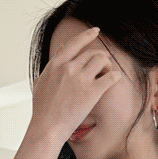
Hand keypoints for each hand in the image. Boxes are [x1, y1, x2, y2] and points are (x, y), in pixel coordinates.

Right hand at [30, 26, 122, 140]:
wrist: (47, 127)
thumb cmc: (43, 110)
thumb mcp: (42, 82)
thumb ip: (52, 66)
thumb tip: (59, 52)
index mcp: (56, 64)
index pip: (75, 43)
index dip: (88, 35)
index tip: (96, 31)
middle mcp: (69, 67)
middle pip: (92, 52)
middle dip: (100, 58)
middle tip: (102, 68)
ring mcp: (81, 79)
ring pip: (102, 60)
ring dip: (107, 65)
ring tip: (106, 75)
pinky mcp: (92, 92)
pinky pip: (111, 77)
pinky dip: (116, 76)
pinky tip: (116, 79)